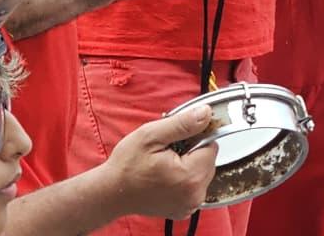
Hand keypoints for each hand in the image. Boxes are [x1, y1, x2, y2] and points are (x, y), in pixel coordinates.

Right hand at [103, 106, 217, 219]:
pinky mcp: (184, 209)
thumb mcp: (151, 135)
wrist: (112, 192)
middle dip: (193, 151)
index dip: (196, 137)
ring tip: (166, 163)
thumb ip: (182, 124)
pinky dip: (185, 178)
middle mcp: (194, 195)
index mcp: (190, 177)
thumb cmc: (127, 165)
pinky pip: (195, 186)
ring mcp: (190, 205)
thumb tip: (205, 113)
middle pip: (209, 160)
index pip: (211, 146)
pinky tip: (167, 176)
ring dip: (190, 164)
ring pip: (203, 172)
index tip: (177, 138)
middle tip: (168, 151)